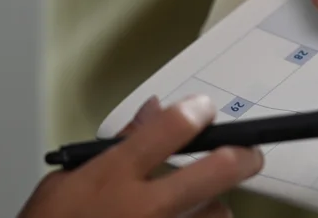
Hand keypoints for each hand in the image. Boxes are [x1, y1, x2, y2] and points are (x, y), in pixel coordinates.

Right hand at [17, 95, 262, 217]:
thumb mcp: (68, 180)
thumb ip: (119, 146)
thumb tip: (153, 111)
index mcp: (113, 176)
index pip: (172, 129)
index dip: (197, 111)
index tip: (204, 109)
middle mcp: (144, 208)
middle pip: (217, 171)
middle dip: (242, 155)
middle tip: (249, 153)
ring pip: (218, 213)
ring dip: (213, 205)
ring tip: (196, 204)